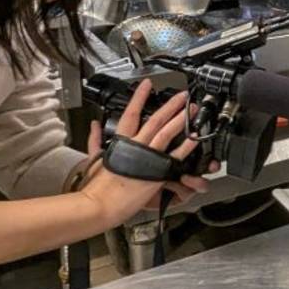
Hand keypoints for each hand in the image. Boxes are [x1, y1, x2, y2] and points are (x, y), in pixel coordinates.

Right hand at [79, 81, 216, 227]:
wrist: (100, 204)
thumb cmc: (97, 186)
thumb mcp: (93, 158)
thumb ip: (95, 139)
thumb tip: (95, 125)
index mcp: (121, 141)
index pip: (131, 113)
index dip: (139, 97)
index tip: (147, 85)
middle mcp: (136, 146)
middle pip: (156, 119)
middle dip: (170, 105)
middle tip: (182, 96)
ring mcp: (148, 158)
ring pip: (167, 132)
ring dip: (181, 119)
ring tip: (191, 109)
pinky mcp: (157, 172)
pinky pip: (175, 155)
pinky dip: (186, 145)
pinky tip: (195, 137)